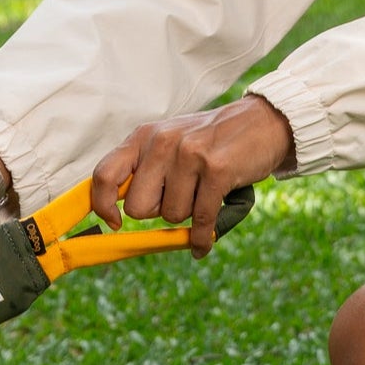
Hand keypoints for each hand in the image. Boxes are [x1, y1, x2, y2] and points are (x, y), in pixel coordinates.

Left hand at [89, 95, 292, 253]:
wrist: (262, 122)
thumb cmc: (211, 140)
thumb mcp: (170, 142)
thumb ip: (143, 168)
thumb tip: (117, 210)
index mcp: (144, 136)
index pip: (105, 174)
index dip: (102, 205)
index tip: (113, 222)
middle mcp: (162, 142)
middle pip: (139, 208)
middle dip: (159, 212)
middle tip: (181, 196)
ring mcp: (190, 154)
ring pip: (173, 215)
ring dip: (189, 214)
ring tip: (204, 192)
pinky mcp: (217, 170)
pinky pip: (201, 220)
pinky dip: (203, 237)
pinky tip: (204, 243)